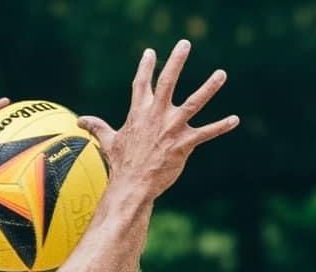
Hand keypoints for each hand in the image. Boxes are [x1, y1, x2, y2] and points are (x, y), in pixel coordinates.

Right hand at [79, 42, 237, 199]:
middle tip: (185, 44)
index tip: (151, 53)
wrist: (133, 185)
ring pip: (195, 102)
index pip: (142, 83)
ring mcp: (172, 128)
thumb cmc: (121, 164)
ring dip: (209, 87)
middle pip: (169, 81)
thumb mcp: (108, 141)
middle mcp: (157, 114)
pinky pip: (206, 133)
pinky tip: (235, 120)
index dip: (146, 67)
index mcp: (139, 111)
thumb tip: (80, 121)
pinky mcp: (185, 144)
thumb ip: (97, 126)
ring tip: (222, 73)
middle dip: (177, 61)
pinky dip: (221, 126)